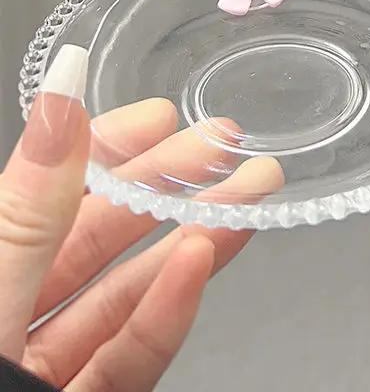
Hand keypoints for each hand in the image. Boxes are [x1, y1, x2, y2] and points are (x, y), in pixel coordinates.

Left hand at [0, 46, 283, 390]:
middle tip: (229, 148)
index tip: (163, 116)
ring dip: (193, 238)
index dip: (108, 146)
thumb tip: (60, 102)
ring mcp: (48, 365)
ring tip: (247, 196)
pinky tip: (202, 264)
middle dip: (171, 185)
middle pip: (101, 235)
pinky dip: (171, 309)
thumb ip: (27, 205)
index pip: (49, 191)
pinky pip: (132, 356)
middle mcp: (11, 311)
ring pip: (129, 291)